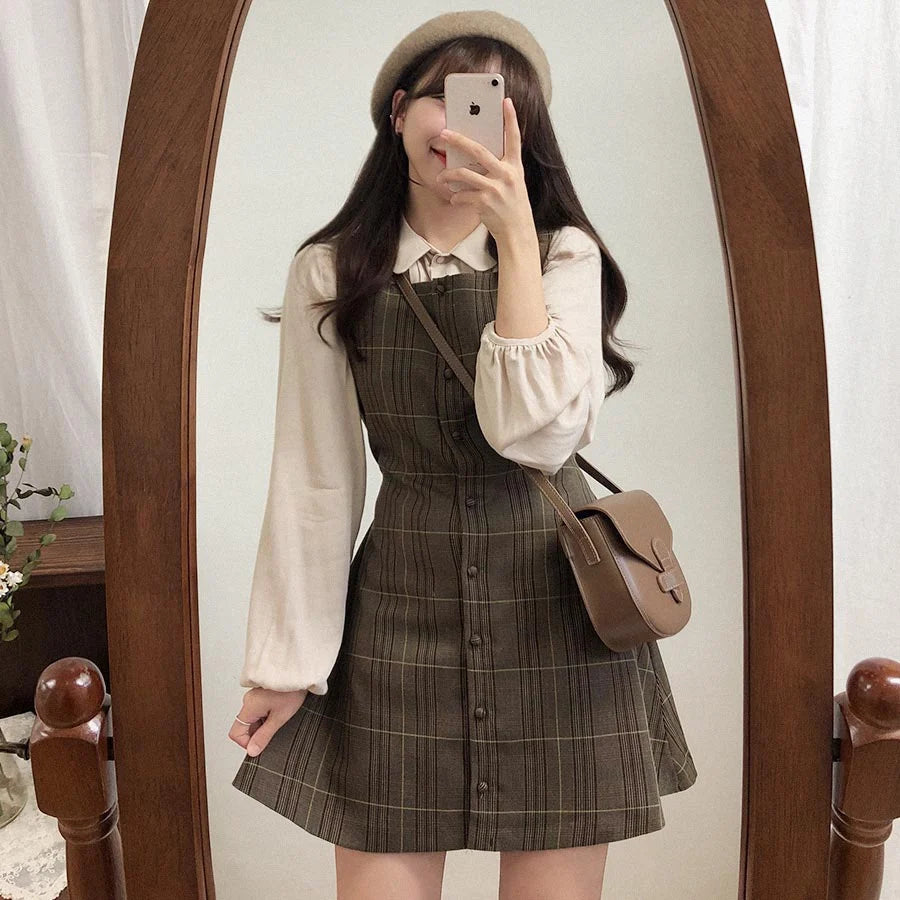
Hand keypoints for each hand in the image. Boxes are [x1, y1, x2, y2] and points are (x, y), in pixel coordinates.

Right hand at [228, 687, 307, 756]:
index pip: (235, 733)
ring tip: (281, 715)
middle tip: (275, 727)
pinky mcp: (261, 694)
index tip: (261, 744)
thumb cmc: (291, 690)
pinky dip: (268, 715)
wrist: (300, 672)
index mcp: (249, 707)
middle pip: (245, 727)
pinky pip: (259, 711)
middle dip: (259, 732)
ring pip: (253, 719)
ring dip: (265, 723)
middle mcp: (248, 701)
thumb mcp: (279, 718)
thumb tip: (252, 751)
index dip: (247, 743)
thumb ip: (264, 736)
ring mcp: (255, 697)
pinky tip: (281, 710)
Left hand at [435, 96, 534, 242]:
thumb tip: (474, 157)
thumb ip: (499, 168)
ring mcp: (496, 189)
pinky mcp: (485, 203)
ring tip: (442, 176)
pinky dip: (455, 197)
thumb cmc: (512, 206)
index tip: (506, 101)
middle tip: (444, 133)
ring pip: (464, 174)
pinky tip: (454, 198)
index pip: (514, 138)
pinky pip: (462, 195)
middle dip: (459, 140)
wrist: (517, 232)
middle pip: (478, 151)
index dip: (511, 119)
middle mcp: (507, 175)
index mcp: (515, 167)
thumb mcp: (513, 183)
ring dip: (449, 175)